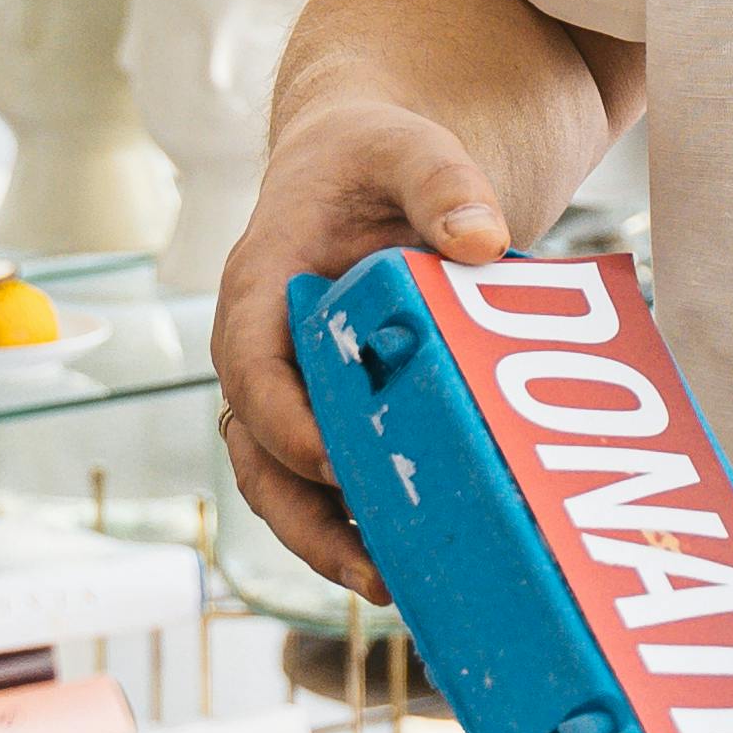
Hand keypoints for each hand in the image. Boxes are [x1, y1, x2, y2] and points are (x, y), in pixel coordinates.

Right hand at [213, 97, 517, 594]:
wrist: (363, 165)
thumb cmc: (375, 155)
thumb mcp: (408, 147)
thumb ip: (442, 181)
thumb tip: (484, 241)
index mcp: (261, 287)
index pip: (249, 367)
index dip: (283, 421)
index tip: (332, 460)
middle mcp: (262, 350)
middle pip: (257, 450)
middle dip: (304, 516)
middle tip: (370, 567)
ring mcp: (291, 387)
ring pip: (283, 481)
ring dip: (325, 537)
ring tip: (389, 585)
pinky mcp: (327, 408)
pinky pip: (325, 478)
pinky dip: (357, 517)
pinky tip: (411, 557)